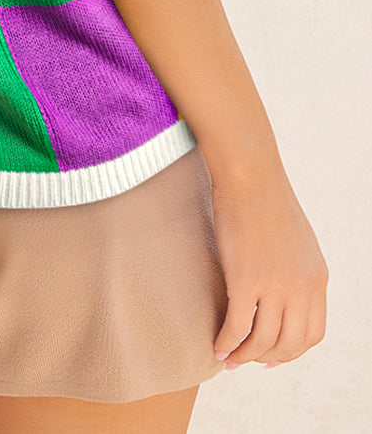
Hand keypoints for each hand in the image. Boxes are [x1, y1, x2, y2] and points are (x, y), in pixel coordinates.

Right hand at [210, 159, 327, 370]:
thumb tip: (284, 291)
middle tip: (246, 360)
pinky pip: (238, 327)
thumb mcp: (297, 239)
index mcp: (317, 277)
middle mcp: (302, 286)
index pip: (312, 333)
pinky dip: (227, 343)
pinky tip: (216, 346)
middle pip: (290, 344)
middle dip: (267, 359)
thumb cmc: (264, 197)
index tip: (271, 356)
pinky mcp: (246, 280)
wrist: (249, 172)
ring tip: (228, 359)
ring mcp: (275, 285)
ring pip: (263, 341)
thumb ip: (297, 268)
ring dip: (244, 356)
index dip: (291, 351)